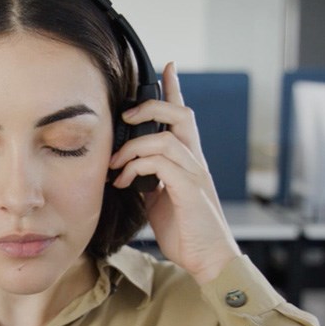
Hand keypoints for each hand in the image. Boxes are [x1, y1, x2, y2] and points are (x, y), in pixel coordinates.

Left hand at [109, 62, 241, 284]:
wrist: (208, 259)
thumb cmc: (186, 232)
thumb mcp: (160, 200)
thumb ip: (148, 180)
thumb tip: (127, 169)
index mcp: (188, 161)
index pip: (184, 116)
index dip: (176, 89)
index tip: (168, 66)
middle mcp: (195, 161)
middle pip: (181, 115)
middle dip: (151, 106)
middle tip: (126, 115)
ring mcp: (194, 174)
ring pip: (165, 138)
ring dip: (132, 148)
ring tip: (115, 166)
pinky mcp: (189, 190)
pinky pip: (162, 164)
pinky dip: (137, 167)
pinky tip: (124, 182)